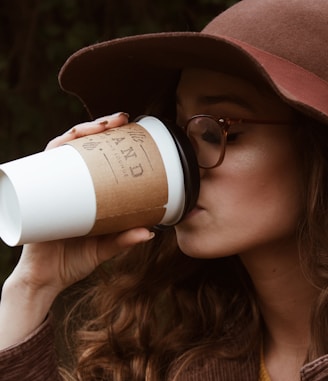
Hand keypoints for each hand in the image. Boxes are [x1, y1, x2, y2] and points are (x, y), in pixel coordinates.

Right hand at [0, 112, 153, 348]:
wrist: (45, 280)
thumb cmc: (73, 262)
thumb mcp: (104, 248)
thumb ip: (124, 240)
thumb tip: (152, 231)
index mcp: (85, 194)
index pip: (97, 159)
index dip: (111, 141)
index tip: (131, 129)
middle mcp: (66, 185)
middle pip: (80, 147)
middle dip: (98, 127)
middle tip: (121, 118)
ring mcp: (50, 187)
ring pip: (61, 150)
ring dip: (78, 133)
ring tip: (100, 126)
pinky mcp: (33, 195)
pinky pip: (39, 168)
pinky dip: (50, 153)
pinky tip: (63, 144)